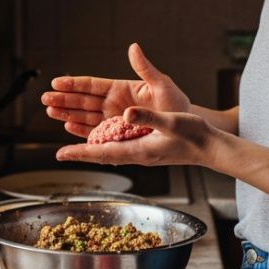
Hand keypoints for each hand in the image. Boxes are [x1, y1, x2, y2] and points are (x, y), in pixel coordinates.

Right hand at [40, 43, 190, 138]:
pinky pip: (95, 131)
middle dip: (64, 99)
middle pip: (83, 100)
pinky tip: (68, 126)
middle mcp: (114, 103)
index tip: (58, 82)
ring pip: (85, 116)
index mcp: (122, 88)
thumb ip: (145, 68)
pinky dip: (81, 130)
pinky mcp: (116, 133)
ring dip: (67, 113)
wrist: (185, 127)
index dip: (75, 83)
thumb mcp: (162, 84)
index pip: (93, 84)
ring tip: (50, 111)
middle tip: (45, 98)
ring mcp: (113, 119)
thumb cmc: (176, 104)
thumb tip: (134, 48)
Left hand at [55, 107, 220, 167]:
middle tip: (58, 155)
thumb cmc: (194, 135)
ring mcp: (141, 153)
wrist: (210, 148)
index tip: (60, 155)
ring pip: (109, 153)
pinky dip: (105, 146)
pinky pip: (119, 149)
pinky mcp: (146, 149)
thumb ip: (148, 117)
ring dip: (90, 150)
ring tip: (72, 149)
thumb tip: (125, 112)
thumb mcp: (171, 121)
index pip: (103, 153)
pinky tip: (100, 142)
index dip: (80, 154)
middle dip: (79, 154)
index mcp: (139, 150)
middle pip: (101, 155)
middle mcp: (136, 155)